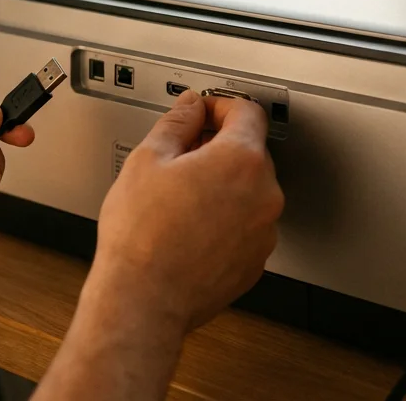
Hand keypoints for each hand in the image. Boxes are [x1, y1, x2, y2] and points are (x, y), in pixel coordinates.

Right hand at [33, 92, 282, 400]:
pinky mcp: (255, 261)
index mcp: (241, 160)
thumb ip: (177, 122)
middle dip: (218, 149)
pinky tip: (190, 229)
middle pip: (250, 152)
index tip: (202, 114)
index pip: (247, 112)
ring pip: (248, 192)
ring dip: (222, 187)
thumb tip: (190, 106)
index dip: (220, 106)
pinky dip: (225, 221)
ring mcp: (264, 232)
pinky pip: (245, 227)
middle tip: (180, 160)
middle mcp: (264, 194)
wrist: (144, 299)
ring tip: (180, 201)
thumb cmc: (142, 235)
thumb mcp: (148, 159)